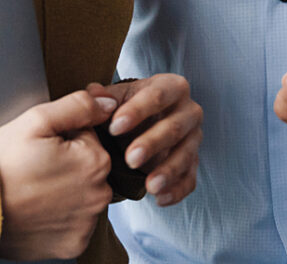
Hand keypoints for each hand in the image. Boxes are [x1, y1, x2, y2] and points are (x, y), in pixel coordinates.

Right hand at [0, 90, 115, 260]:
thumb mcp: (35, 120)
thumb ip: (78, 106)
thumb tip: (108, 103)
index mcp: (95, 161)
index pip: (87, 137)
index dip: (61, 137)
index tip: (39, 148)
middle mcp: (99, 195)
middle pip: (88, 167)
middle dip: (66, 164)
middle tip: (32, 169)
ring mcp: (87, 223)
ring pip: (83, 195)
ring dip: (65, 191)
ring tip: (32, 190)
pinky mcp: (74, 244)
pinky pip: (74, 223)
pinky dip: (59, 217)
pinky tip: (37, 210)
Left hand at [87, 74, 203, 205]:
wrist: (139, 126)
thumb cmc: (127, 108)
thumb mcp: (115, 98)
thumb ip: (103, 97)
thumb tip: (93, 95)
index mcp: (171, 87)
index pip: (157, 95)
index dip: (137, 111)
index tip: (114, 127)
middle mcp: (189, 111)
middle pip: (175, 126)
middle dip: (153, 143)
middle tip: (131, 159)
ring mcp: (194, 138)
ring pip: (186, 154)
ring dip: (169, 171)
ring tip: (150, 186)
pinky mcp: (193, 163)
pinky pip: (190, 179)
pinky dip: (177, 191)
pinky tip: (160, 199)